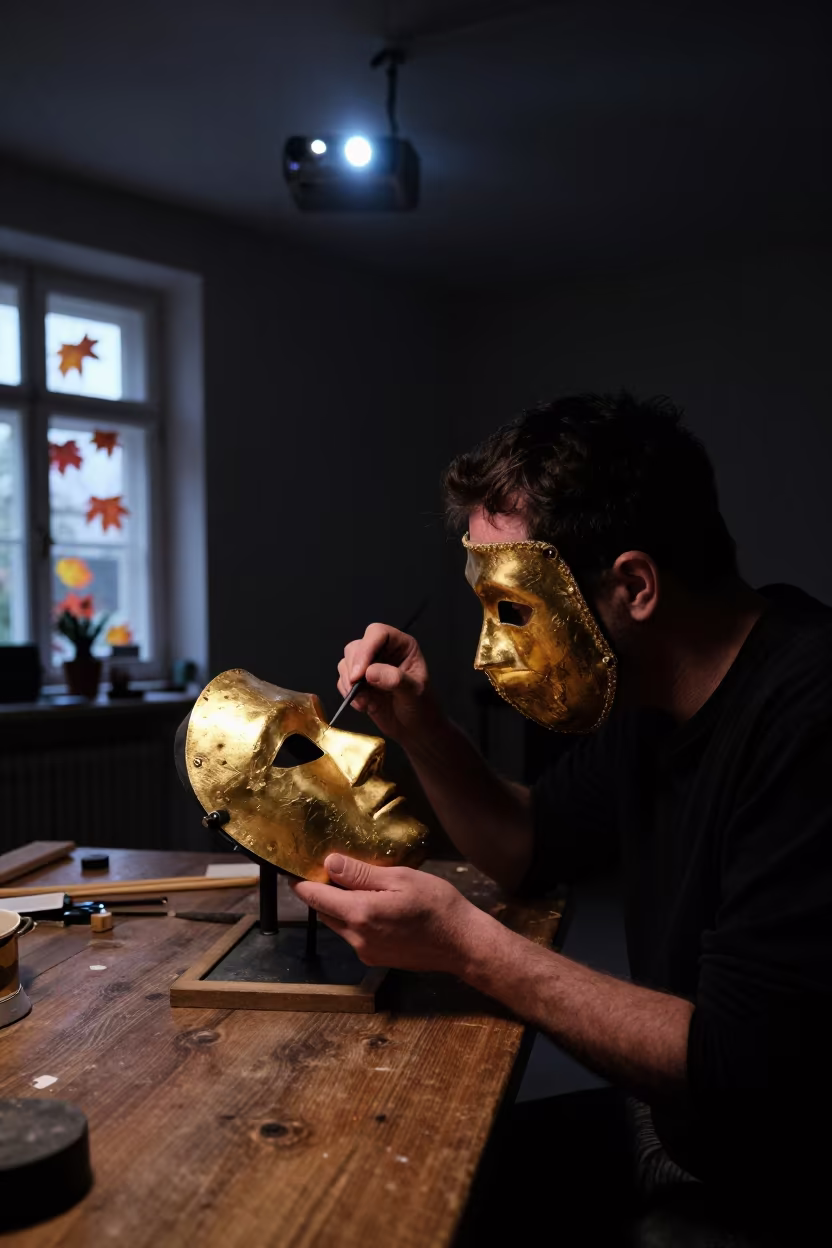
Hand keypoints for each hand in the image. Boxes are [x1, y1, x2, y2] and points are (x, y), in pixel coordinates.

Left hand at [290, 855, 492, 974]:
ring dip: (341, 906)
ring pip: (339, 924)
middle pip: (324, 911)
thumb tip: (329, 863)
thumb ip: (361, 873)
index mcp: (360, 913)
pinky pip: (355, 936)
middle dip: (324, 892)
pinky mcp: (376, 959)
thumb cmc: (437, 905)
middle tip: (336, 870)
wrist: (462, 943)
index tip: (295, 867)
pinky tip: (379, 907)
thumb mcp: (400, 878)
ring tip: (362, 886)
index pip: (315, 896)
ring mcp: (365, 952)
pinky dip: (357, 920)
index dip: (302, 881)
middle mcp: (356, 937)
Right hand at [337, 622, 441, 742]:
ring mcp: (369, 667)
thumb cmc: (422, 707)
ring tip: (364, 701)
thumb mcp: (414, 692)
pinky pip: (343, 681)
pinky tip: (363, 706)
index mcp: (402, 646)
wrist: (416, 730)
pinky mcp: (359, 683)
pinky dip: (347, 693)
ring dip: (349, 682)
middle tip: (357, 687)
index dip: (366, 648)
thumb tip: (369, 672)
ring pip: (346, 662)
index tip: (360, 672)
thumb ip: (394, 679)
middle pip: (357, 647)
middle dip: (353, 667)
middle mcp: (384, 652)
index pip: (378, 633)